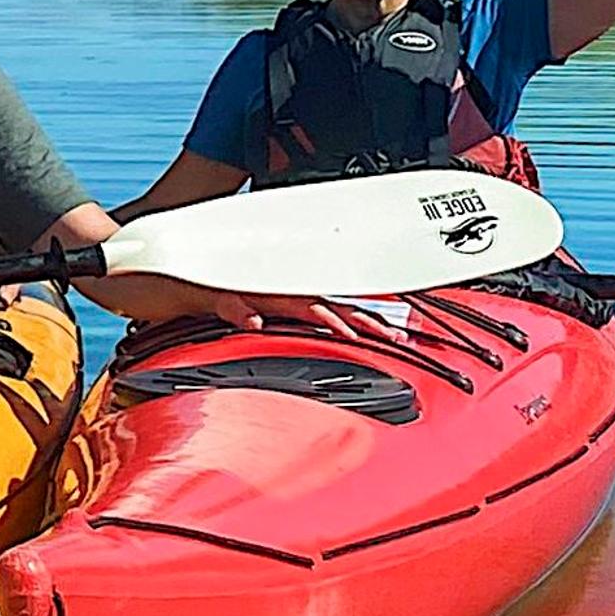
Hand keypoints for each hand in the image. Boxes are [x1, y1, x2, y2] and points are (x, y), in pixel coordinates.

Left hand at [204, 289, 405, 343]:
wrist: (215, 279)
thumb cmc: (220, 290)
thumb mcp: (220, 300)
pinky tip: (383, 329)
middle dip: (370, 322)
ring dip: (374, 322)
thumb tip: (252, 321)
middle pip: (343, 309)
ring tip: (399, 335)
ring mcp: (308, 300)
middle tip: (396, 336)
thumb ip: (235, 309)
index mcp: (284, 295)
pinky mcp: (309, 306)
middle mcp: (301, 295)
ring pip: (348, 310)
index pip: (316, 310)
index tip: (352, 336)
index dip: (334, 322)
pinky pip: (342, 313)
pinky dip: (364, 320)